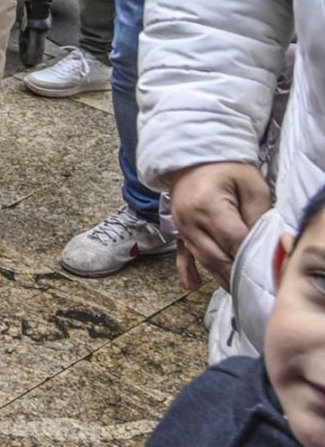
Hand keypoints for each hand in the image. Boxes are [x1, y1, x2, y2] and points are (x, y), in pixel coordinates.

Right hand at [168, 161, 271, 290]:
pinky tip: (191, 286)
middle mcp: (191, 220)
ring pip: (203, 258)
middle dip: (236, 273)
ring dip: (220, 276)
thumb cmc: (226, 168)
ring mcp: (182, 226)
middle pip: (216, 255)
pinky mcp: (179, 229)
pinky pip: (181, 253)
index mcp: (209, 207)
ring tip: (238, 291)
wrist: (194, 156)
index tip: (267, 269)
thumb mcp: (252, 186)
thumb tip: (264, 244)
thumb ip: (258, 217)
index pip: (233, 240)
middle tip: (255, 288)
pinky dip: (186, 271)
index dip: (250, 257)